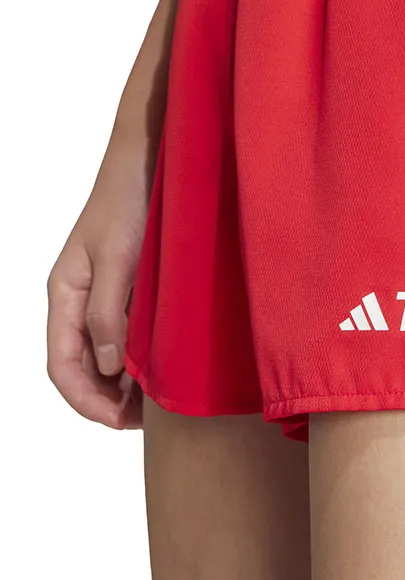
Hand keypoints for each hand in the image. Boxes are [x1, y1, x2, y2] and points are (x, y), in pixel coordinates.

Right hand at [46, 126, 151, 428]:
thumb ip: (108, 312)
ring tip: (159, 401)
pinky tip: (166, 365)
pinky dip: (142, 354)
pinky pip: (130, 330)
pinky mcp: (135, 282)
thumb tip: (107, 367)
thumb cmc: (130, 199)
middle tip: (147, 421)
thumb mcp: (117, 257)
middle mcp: (82, 297)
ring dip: (127, 380)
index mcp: (65, 292)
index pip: (62, 365)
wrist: (155, 156)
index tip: (120, 423)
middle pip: (84, 365)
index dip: (86, 401)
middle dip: (108, 398)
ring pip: (108, 351)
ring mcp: (108, 290)